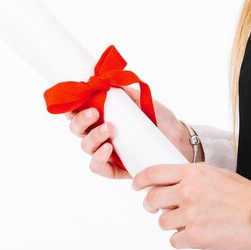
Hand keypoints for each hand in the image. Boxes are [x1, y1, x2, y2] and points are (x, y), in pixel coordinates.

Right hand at [66, 86, 202, 178]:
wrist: (178, 137)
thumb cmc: (159, 118)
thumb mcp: (141, 99)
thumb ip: (125, 90)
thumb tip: (109, 81)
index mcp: (101, 116)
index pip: (77, 111)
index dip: (71, 106)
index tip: (78, 98)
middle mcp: (98, 134)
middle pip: (77, 129)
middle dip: (81, 120)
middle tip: (95, 113)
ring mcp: (105, 152)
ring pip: (86, 147)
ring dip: (93, 138)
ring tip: (110, 129)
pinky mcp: (114, 168)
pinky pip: (98, 167)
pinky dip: (99, 158)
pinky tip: (109, 148)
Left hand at [132, 162, 250, 249]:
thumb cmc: (245, 196)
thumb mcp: (215, 174)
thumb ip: (190, 177)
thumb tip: (168, 183)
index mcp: (192, 173)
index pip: (153, 173)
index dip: (140, 180)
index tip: (136, 185)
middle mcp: (188, 192)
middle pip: (151, 199)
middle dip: (150, 205)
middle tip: (155, 208)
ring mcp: (190, 215)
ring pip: (162, 221)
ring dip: (172, 224)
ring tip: (189, 222)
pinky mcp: (195, 236)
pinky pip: (174, 240)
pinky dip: (182, 240)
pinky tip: (195, 235)